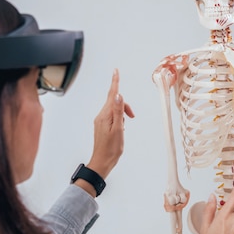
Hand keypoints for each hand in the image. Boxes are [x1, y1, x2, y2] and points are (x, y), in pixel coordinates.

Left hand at [84, 69, 134, 186]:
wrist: (102, 162)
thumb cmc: (111, 148)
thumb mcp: (118, 129)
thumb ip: (119, 112)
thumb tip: (119, 96)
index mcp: (105, 115)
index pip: (112, 95)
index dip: (115, 82)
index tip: (116, 71)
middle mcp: (101, 116)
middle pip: (115, 102)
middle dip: (125, 107)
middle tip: (132, 117)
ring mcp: (101, 121)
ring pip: (114, 110)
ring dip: (123, 115)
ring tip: (125, 128)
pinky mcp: (102, 126)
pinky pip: (112, 117)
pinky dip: (119, 120)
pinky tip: (121, 129)